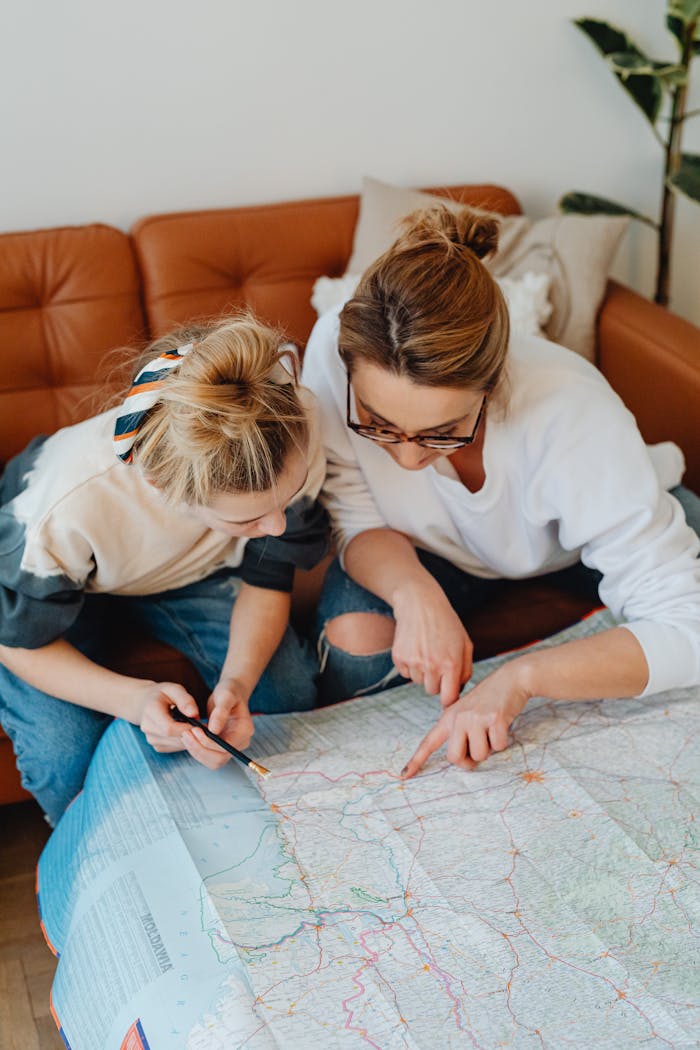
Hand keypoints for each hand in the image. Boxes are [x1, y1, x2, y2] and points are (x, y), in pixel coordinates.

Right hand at [135, 681, 199, 752]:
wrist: (147, 703)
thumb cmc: (164, 695)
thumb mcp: (174, 689)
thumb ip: (185, 700)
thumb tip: (194, 714)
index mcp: (150, 710)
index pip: (168, 727)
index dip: (186, 728)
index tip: (199, 724)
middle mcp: (147, 727)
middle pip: (173, 738)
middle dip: (190, 733)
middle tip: (203, 726)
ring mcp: (151, 738)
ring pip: (176, 745)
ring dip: (189, 739)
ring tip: (195, 727)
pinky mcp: (156, 746)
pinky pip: (174, 748)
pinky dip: (184, 742)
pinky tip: (187, 732)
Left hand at [178, 676, 254, 770]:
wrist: (230, 694)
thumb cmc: (229, 692)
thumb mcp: (226, 696)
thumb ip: (221, 712)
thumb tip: (213, 730)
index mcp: (245, 730)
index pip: (226, 746)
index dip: (208, 742)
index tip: (194, 730)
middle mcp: (241, 743)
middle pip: (220, 759)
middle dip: (200, 749)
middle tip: (185, 734)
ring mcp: (232, 747)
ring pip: (213, 762)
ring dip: (197, 751)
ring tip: (185, 735)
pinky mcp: (222, 749)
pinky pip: (209, 757)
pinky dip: (197, 750)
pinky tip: (189, 738)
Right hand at [392, 583, 472, 705]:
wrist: (420, 603)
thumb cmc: (446, 624)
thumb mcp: (465, 643)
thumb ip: (466, 670)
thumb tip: (458, 691)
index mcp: (451, 664)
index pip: (448, 698)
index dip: (449, 700)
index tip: (448, 697)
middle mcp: (432, 665)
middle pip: (432, 691)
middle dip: (436, 681)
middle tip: (437, 662)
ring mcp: (414, 662)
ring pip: (418, 682)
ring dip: (422, 672)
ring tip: (426, 650)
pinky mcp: (399, 657)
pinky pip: (405, 673)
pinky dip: (410, 665)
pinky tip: (415, 648)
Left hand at [401, 662, 530, 777]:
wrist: (510, 679)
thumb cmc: (489, 701)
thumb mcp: (467, 712)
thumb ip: (460, 732)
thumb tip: (464, 761)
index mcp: (448, 718)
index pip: (429, 743)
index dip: (417, 761)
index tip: (405, 776)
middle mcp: (458, 718)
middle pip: (455, 758)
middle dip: (469, 760)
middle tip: (480, 747)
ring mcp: (475, 718)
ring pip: (479, 756)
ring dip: (489, 748)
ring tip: (492, 729)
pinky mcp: (494, 719)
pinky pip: (498, 747)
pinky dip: (503, 741)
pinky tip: (502, 724)